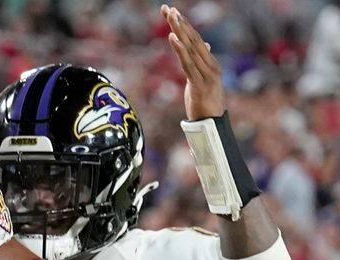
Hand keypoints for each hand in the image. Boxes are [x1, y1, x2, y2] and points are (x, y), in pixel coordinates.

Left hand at [161, 4, 223, 119]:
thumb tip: (205, 45)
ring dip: (180, 31)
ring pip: (191, 49)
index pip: (195, 40)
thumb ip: (203, 62)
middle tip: (168, 8)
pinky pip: (187, 64)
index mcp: (210, 63)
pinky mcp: (198, 84)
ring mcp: (206, 74)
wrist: (212, 126)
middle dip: (180, 23)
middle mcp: (210, 65)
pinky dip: (180, 50)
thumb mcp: (203, 79)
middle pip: (193, 40)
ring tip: (171, 16)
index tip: (171, 12)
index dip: (184, 26)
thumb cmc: (206, 103)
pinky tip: (172, 38)